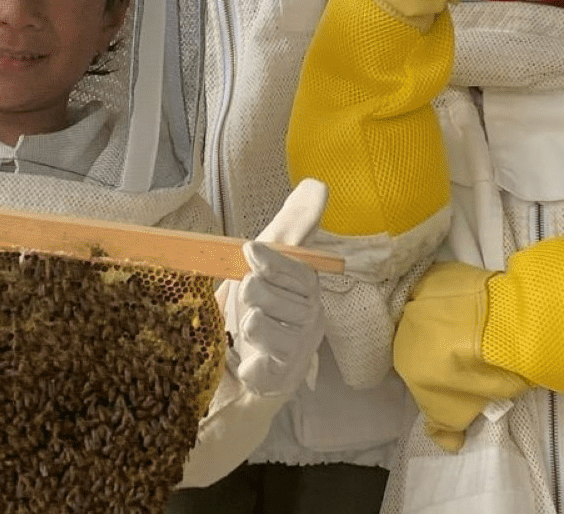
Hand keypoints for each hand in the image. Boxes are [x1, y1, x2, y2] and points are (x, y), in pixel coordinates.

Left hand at [228, 179, 329, 397]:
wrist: (244, 362)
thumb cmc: (260, 303)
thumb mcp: (267, 259)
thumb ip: (293, 223)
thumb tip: (320, 185)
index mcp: (309, 287)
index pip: (296, 270)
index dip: (271, 259)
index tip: (249, 250)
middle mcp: (311, 318)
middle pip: (266, 293)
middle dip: (248, 294)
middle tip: (250, 301)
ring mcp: (298, 350)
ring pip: (258, 323)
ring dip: (244, 323)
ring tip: (249, 329)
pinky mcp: (282, 378)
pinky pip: (259, 360)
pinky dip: (249, 357)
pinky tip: (252, 356)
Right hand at [393, 262, 529, 451]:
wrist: (493, 327)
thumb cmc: (470, 374)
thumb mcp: (457, 412)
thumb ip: (444, 429)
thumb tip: (449, 445)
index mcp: (402, 358)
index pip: (415, 365)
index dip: (435, 370)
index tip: (456, 373)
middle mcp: (402, 325)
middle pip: (419, 335)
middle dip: (437, 342)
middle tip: (466, 349)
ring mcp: (419, 294)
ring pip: (429, 308)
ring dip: (444, 316)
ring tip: (474, 324)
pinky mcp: (441, 271)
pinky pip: (444, 284)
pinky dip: (455, 291)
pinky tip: (475, 299)